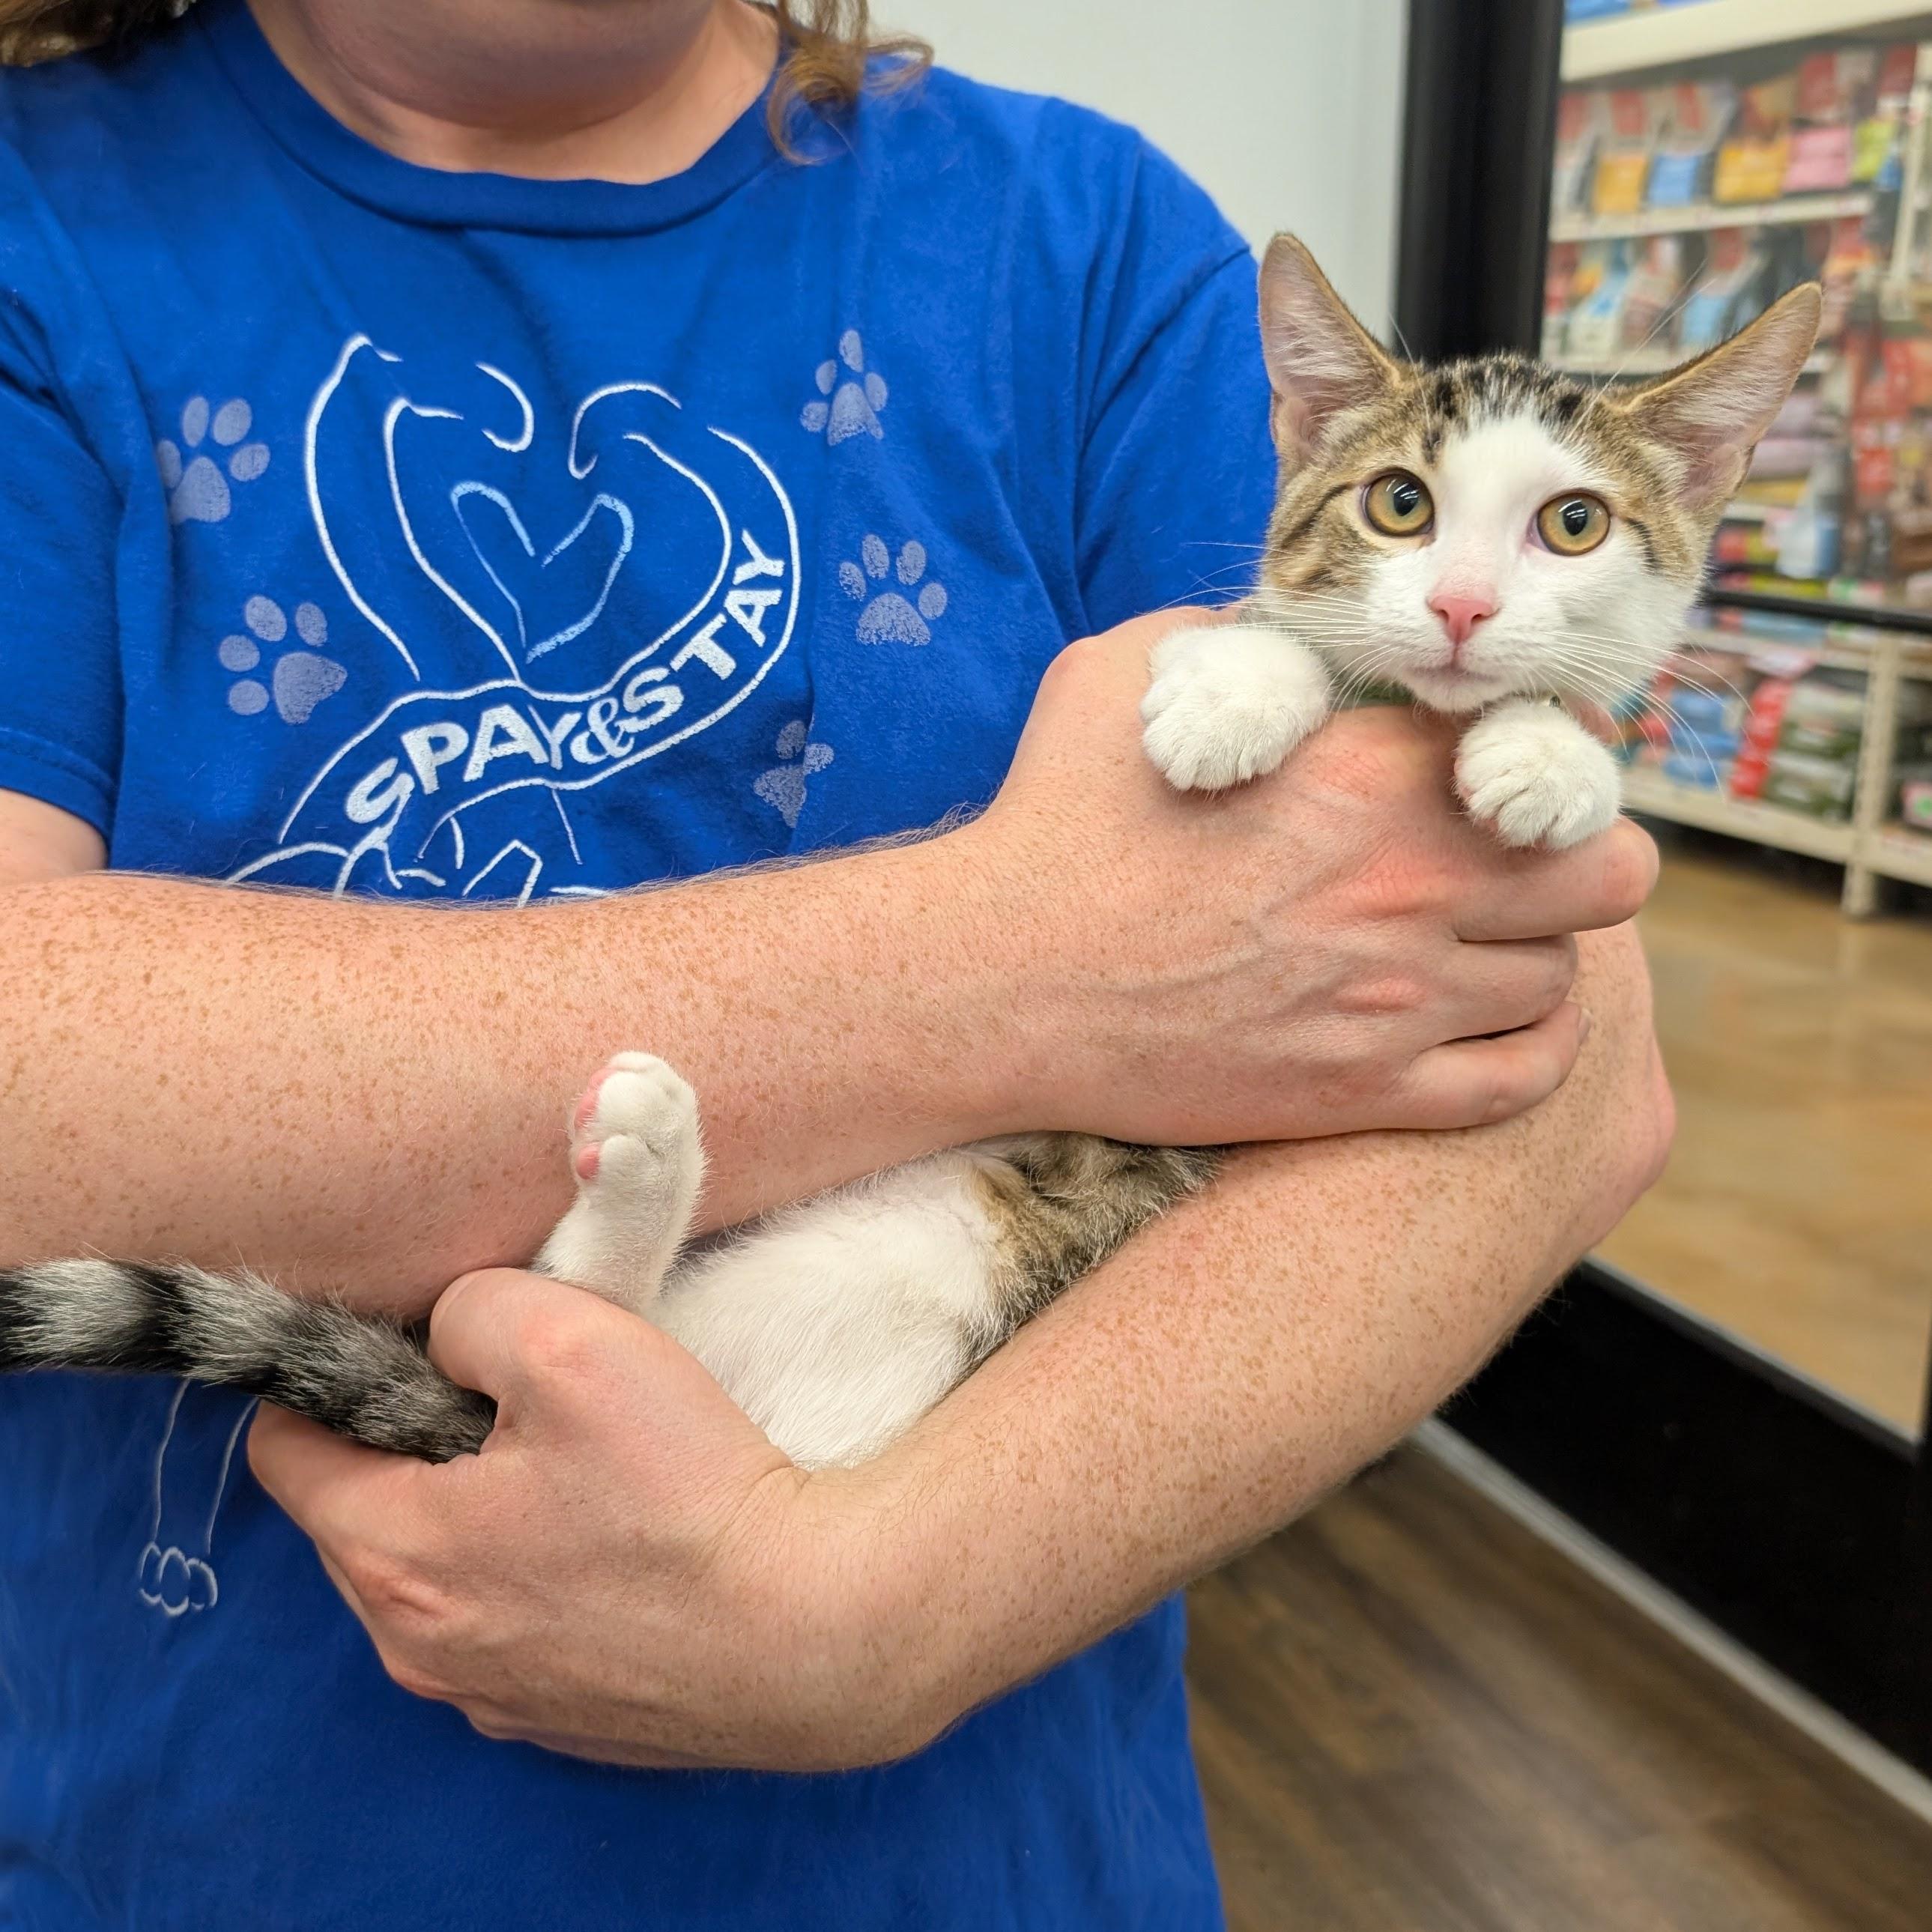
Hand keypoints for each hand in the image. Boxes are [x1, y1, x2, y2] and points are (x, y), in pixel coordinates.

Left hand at [247, 1270, 919, 1769]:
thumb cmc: (684, 1487)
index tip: (420, 1347)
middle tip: (519, 1401)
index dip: (336, 1379)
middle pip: (359, 1516)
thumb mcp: (567, 1340)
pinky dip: (536, 1578)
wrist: (813, 1630)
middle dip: (412, 1447)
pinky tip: (619, 1544)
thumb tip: (446, 1336)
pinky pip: (508, 1628)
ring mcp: (488, 1695)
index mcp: (391, 1553)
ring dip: (477, 1516)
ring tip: (579, 1470)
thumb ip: (468, 1312)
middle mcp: (416, 1646)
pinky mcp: (560, 1719)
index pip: (282, 1449)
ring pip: (437, 1577)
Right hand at [955, 610, 1656, 1144]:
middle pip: (1608, 874)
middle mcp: (1415, 887)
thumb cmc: (1055, 823)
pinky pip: (1521, 1081)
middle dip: (1578, 859)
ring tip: (1477, 949)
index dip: (1552, 758)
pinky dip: (1529, 1051)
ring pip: (1563, 980)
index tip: (1512, 775)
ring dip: (1532, 956)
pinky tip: (1486, 1026)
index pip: (1555, 755)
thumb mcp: (1133, 674)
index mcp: (1375, 774)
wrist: (999, 983)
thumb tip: (1286, 635)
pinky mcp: (1364, 1093)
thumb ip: (1238, 639)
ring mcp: (1398, 1002)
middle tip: (1520, 863)